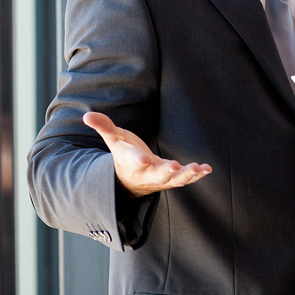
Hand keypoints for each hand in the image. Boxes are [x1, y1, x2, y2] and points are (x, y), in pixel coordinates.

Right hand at [84, 111, 211, 197]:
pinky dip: (197, 175)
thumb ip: (105, 127)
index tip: (144, 159)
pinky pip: (186, 179)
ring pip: (175, 180)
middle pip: (158, 175)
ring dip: (187, 175)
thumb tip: (87, 114)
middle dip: (167, 172)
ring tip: (198, 168)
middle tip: (175, 167)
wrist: (131, 179)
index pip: (134, 162)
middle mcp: (148, 174)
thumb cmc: (124, 155)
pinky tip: (207, 169)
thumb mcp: (115, 140)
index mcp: (132, 163)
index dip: (139, 161)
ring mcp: (162, 178)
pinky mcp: (173, 179)